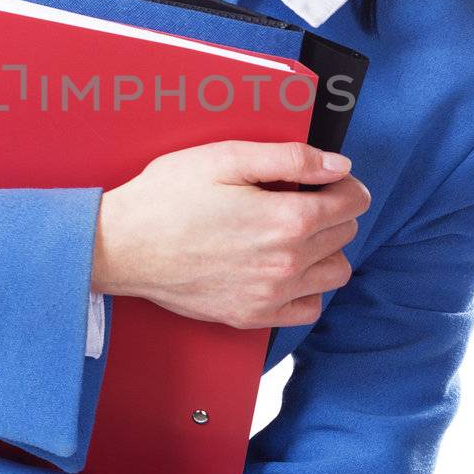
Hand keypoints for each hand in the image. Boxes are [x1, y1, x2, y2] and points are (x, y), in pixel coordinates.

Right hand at [91, 139, 370, 329]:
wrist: (121, 247)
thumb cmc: (166, 197)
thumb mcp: (226, 157)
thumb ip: (290, 158)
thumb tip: (337, 165)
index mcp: (286, 219)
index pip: (352, 202)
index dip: (345, 183)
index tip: (328, 178)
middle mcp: (287, 263)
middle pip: (345, 234)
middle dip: (334, 211)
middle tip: (301, 197)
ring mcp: (270, 295)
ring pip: (335, 273)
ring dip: (325, 250)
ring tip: (294, 233)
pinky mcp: (251, 316)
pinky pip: (308, 308)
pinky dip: (306, 288)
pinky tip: (282, 267)